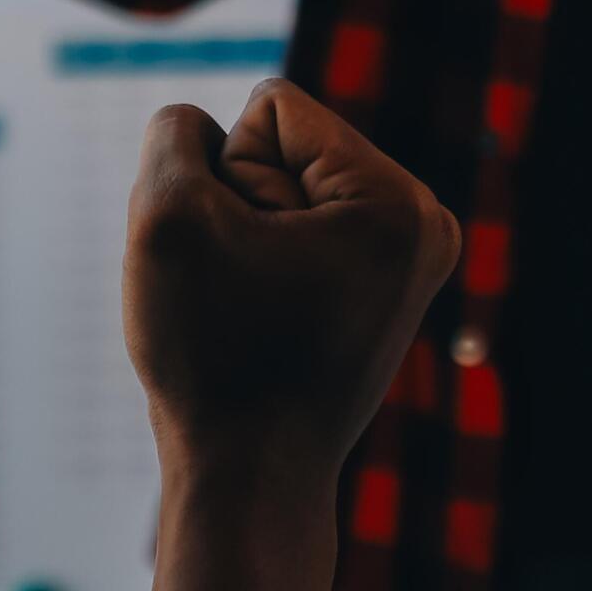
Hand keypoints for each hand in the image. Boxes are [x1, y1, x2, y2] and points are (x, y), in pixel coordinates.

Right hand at [126, 81, 459, 505]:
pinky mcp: (382, 291)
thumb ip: (174, 134)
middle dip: (241, 210)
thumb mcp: (167, 216)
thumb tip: (208, 135)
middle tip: (245, 300)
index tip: (244, 262)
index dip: (225, 177)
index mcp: (398, 202)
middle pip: (285, 149)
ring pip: (282, 195)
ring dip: (244, 243)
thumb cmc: (211, 357)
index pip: (273, 109)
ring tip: (255, 316)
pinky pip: (295, 238)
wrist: (249, 481)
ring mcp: (409, 261)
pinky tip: (269, 327)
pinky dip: (263, 272)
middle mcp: (425, 224)